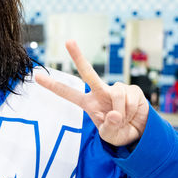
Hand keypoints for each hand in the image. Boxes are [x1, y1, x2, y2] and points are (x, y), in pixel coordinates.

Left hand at [34, 40, 148, 148]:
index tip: (37, 76)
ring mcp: (117, 89)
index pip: (68, 93)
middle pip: (88, 73)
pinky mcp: (132, 89)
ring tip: (124, 120)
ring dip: (121, 112)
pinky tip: (132, 113)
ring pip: (116, 95)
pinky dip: (130, 110)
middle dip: (78, 56)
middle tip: (68, 41)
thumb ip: (109, 127)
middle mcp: (101, 92)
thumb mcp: (110, 136)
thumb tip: (114, 114)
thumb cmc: (120, 132)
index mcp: (89, 104)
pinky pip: (129, 98)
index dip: (52, 85)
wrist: (140, 132)